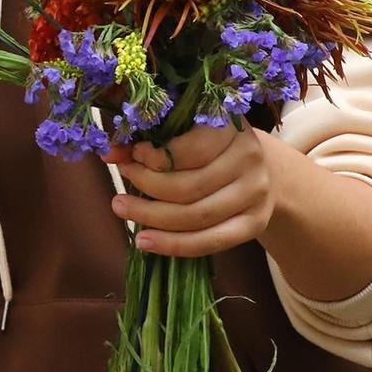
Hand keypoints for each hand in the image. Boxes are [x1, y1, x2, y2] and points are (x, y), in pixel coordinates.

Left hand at [106, 123, 280, 258]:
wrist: (262, 168)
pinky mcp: (255, 222)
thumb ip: (148, 140)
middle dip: (146, 189)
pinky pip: (212, 241)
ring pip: (197, 215)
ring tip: (122, 211)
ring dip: (152, 218)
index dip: (154, 159)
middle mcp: (249, 157)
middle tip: (118, 193)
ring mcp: (256, 192)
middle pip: (190, 186)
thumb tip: (109, 153)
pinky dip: (174, 245)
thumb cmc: (211, 145)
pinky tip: (145, 241)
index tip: (129, 159)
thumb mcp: (184, 132)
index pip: (191, 150)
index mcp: (230, 126)